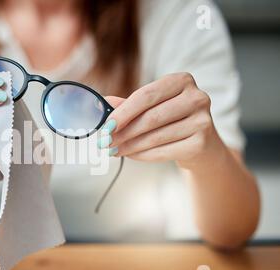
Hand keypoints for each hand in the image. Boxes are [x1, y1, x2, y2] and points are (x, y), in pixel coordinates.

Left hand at [102, 72, 223, 169]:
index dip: (123, 112)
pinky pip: (163, 151)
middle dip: (123, 132)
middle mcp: (196, 97)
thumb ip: (128, 105)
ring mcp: (202, 121)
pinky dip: (142, 155)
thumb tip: (101, 104)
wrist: (202, 144)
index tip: (106, 126)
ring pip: (155, 137)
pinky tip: (131, 155)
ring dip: (129, 146)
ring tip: (114, 150)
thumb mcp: (152, 107)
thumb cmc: (172, 120)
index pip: (146, 95)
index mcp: (181, 81)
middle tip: (105, 142)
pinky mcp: (201, 143)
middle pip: (150, 117)